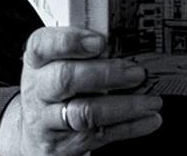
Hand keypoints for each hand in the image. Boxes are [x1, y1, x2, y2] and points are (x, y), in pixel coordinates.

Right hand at [0, 27, 161, 155]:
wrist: (34, 134)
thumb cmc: (53, 90)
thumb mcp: (56, 65)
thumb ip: (81, 52)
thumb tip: (127, 42)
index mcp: (37, 62)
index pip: (42, 45)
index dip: (70, 42)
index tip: (100, 42)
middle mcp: (38, 90)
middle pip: (65, 79)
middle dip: (106, 74)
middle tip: (137, 73)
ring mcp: (47, 120)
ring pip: (85, 112)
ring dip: (124, 106)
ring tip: (151, 101)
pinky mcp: (63, 145)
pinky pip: (99, 136)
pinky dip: (129, 127)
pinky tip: (149, 119)